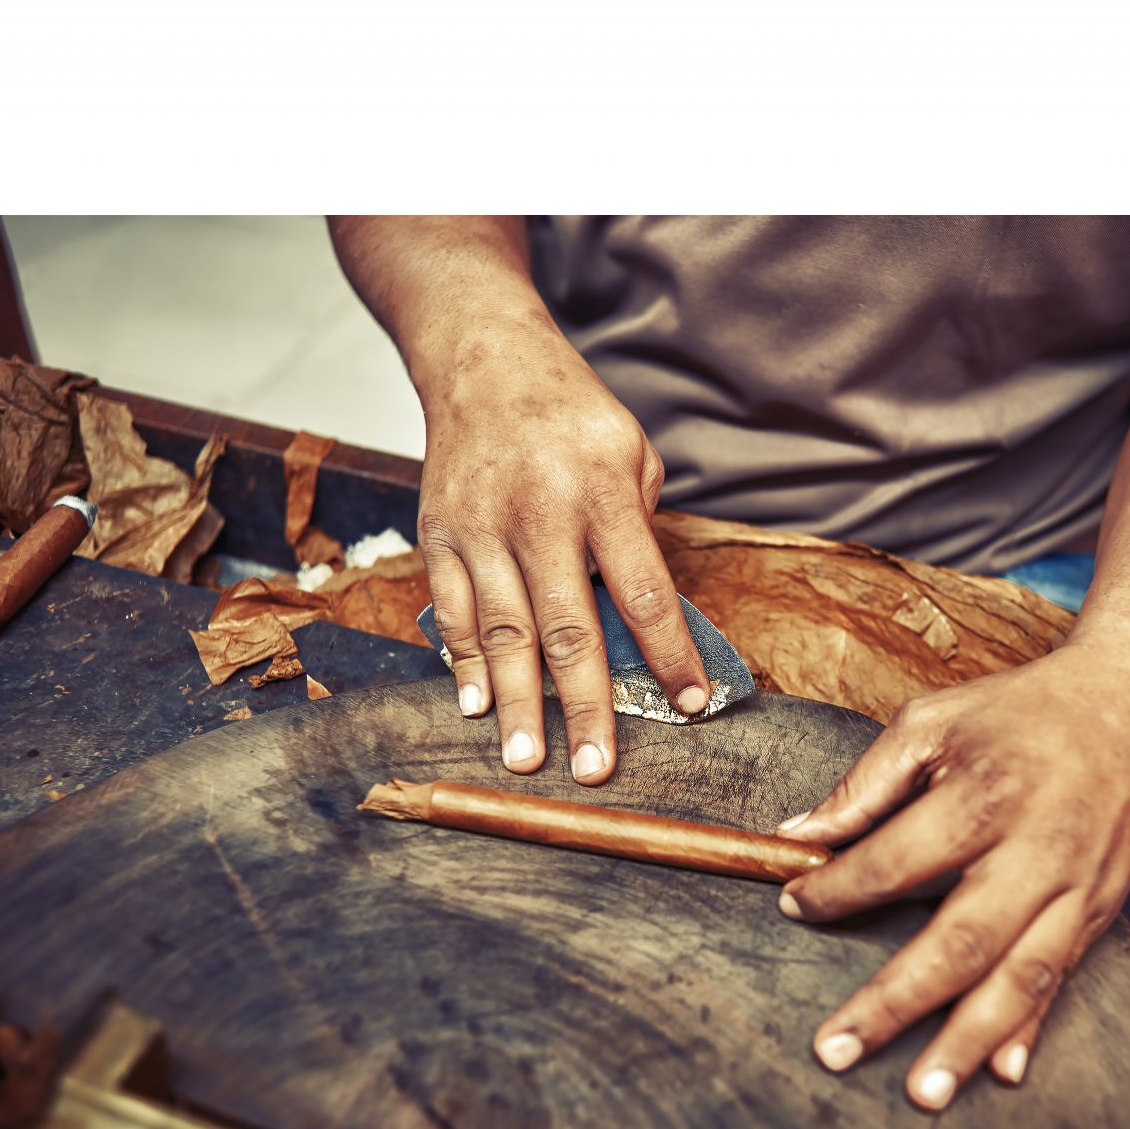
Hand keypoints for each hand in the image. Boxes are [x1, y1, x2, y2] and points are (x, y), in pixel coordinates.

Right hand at [415, 313, 712, 783]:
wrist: (483, 360)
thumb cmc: (571, 415)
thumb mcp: (631, 452)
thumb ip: (640, 532)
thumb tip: (647, 618)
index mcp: (600, 490)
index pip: (644, 589)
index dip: (668, 652)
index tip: (691, 703)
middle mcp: (538, 512)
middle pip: (567, 626)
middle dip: (584, 704)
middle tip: (594, 768)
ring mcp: (481, 526)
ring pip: (503, 631)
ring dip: (516, 703)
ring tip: (526, 760)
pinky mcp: (438, 534)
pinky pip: (452, 611)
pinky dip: (464, 664)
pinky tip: (476, 707)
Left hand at [776, 642, 1129, 1109]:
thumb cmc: (1022, 712)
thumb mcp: (934, 722)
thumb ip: (865, 784)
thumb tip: (797, 835)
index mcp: (986, 795)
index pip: (896, 861)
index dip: (839, 890)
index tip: (795, 904)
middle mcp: (1037, 850)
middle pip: (959, 942)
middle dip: (895, 1003)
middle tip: (836, 1050)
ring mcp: (1076, 888)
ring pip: (1018, 978)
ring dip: (966, 1042)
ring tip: (920, 1091)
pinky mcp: (1099, 909)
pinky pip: (1061, 979)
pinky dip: (1030, 1029)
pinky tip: (1000, 1071)